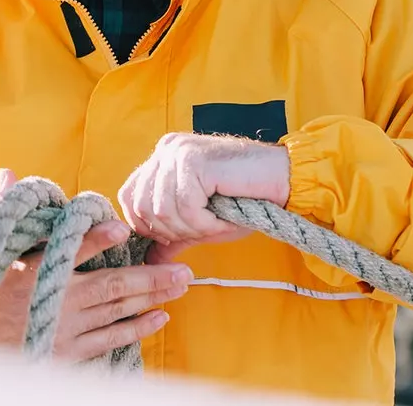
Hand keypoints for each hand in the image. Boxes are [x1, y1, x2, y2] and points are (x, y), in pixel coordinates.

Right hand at [0, 170, 190, 360]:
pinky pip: (108, 340)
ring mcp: (64, 330)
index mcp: (33, 273)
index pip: (68, 250)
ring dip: (150, 298)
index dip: (95, 239)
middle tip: (183, 270)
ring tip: (180, 286)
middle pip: (110, 286)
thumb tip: (8, 173)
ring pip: (116, 312)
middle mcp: (54, 302)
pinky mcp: (67, 353)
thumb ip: (2, 212)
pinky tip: (158, 317)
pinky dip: (135, 329)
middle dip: (149, 278)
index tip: (120, 227)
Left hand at [118, 133, 290, 263]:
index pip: (129, 196)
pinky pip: (185, 207)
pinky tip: (224, 218)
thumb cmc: (246, 199)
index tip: (177, 235)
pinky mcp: (194, 161)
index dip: (146, 226)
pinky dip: (205, 223)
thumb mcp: (201, 222)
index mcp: (163, 157)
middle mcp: (166, 149)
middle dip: (170, 231)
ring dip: (192, 228)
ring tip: (217, 223)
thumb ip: (172, 236)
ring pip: (161, 210)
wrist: (283, 179)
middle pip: (141, 206)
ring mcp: (179, 152)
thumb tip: (148, 262)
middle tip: (202, 230)